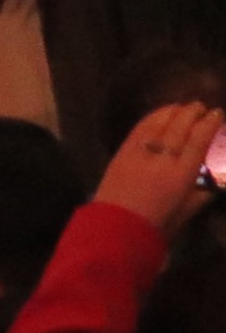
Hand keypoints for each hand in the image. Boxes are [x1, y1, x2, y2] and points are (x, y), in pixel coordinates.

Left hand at [102, 102, 224, 232]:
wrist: (116, 228)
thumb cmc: (156, 225)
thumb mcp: (185, 212)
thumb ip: (199, 195)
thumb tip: (211, 184)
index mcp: (182, 175)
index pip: (198, 141)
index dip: (208, 124)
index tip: (217, 113)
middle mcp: (162, 159)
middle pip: (179, 128)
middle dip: (191, 113)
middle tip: (201, 105)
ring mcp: (139, 153)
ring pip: (158, 124)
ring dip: (172, 111)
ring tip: (183, 106)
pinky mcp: (122, 152)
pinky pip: (139, 129)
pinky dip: (151, 118)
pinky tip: (158, 114)